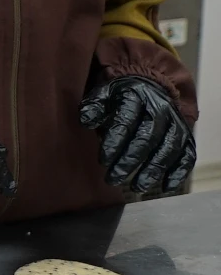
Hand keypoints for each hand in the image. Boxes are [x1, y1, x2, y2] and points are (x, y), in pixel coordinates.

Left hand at [80, 76, 194, 194]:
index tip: (103, 161)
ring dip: (152, 171)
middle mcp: (160, 109)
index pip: (126, 121)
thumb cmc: (122, 96)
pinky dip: (179, 173)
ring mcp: (176, 123)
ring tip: (136, 187)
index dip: (115, 142)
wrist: (152, 86)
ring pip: (167, 149)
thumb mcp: (104, 94)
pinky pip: (188, 156)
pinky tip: (166, 188)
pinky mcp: (187, 136)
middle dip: (129, 161)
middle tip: (113, 178)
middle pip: (147, 138)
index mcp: (137, 96)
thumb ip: (93, 107)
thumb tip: (86, 121)